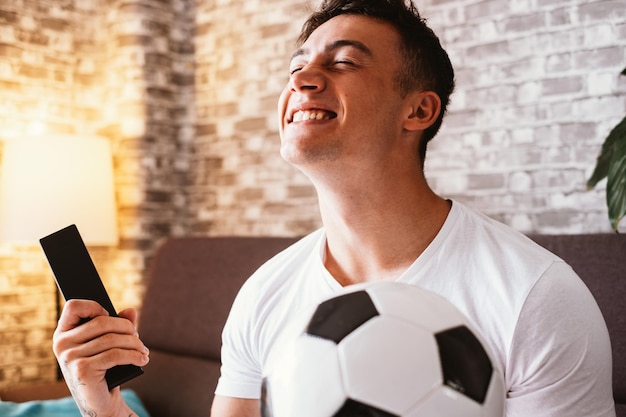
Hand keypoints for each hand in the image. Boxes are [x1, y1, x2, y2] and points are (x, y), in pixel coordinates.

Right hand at [53, 299, 148, 416]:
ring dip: (134, 344)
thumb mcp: (107, 345)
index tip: (109, 315)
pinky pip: (115, 355)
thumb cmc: (103, 370)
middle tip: (137, 338)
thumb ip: (117, 325)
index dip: (94, 306)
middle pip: (102, 321)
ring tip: (142, 350)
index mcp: (63, 334)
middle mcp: (62, 344)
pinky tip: (142, 359)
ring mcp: (70, 357)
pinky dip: (134, 356)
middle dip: (126, 328)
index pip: (74, 307)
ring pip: (112, 339)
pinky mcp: (83, 370)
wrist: (100, 403)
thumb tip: (130, 311)